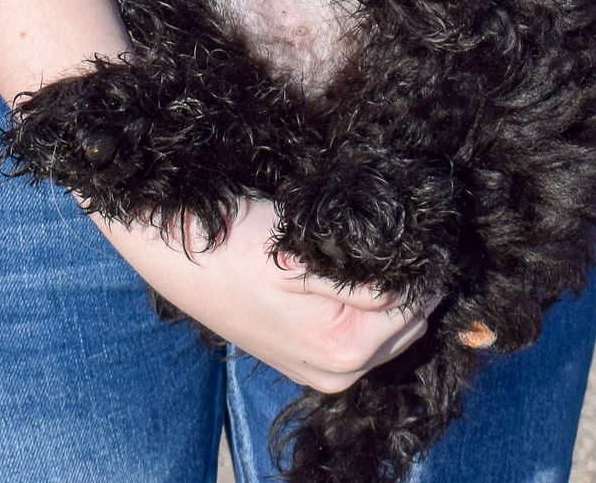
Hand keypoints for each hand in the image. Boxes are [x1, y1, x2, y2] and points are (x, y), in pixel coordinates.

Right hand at [95, 198, 431, 392]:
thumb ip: (366, 274)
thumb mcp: (304, 251)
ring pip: (391, 329)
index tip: (417, 222)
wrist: (174, 250)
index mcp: (342, 350)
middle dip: (412, 280)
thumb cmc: (235, 240)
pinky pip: (364, 334)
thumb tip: (420, 274)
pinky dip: (369, 303)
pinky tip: (349, 270)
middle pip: (410, 322)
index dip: (421, 260)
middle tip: (397, 229)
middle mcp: (338, 374)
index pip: (416, 302)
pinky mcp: (307, 358)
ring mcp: (322, 371)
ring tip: (372, 245)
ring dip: (392, 291)